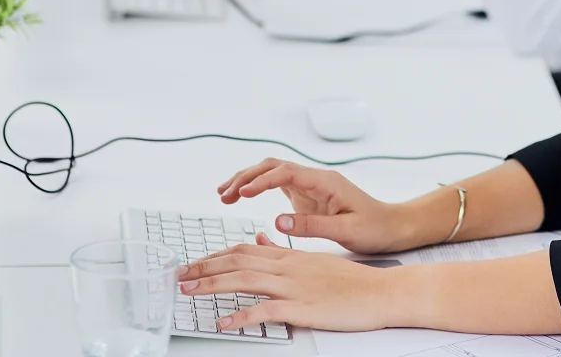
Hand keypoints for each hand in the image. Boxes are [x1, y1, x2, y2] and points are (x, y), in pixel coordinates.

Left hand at [177, 235, 399, 333]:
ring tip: (188, 292)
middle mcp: (290, 267)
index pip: (245, 249)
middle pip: (239, 261)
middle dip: (205, 268)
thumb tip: (260, 237)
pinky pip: (266, 311)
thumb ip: (285, 250)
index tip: (194, 264)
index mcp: (292, 256)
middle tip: (178, 276)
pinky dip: (241, 315)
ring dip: (213, 285)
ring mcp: (296, 286)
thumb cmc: (352, 281)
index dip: (216, 256)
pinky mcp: (303, 307)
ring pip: (247, 280)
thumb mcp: (316, 260)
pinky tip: (223, 322)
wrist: (382, 291)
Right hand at [215, 158, 411, 253]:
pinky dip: (258, 188)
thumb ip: (312, 224)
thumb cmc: (374, 227)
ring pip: (274, 172)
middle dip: (247, 176)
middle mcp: (316, 179)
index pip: (286, 172)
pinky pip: (278, 185)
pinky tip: (243, 198)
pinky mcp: (308, 196)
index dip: (261, 181)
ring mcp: (311, 186)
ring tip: (225, 195)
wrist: (391, 226)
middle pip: (274, 166)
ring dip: (249, 180)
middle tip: (223, 194)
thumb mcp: (345, 230)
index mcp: (325, 181)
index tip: (241, 194)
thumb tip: (277, 219)